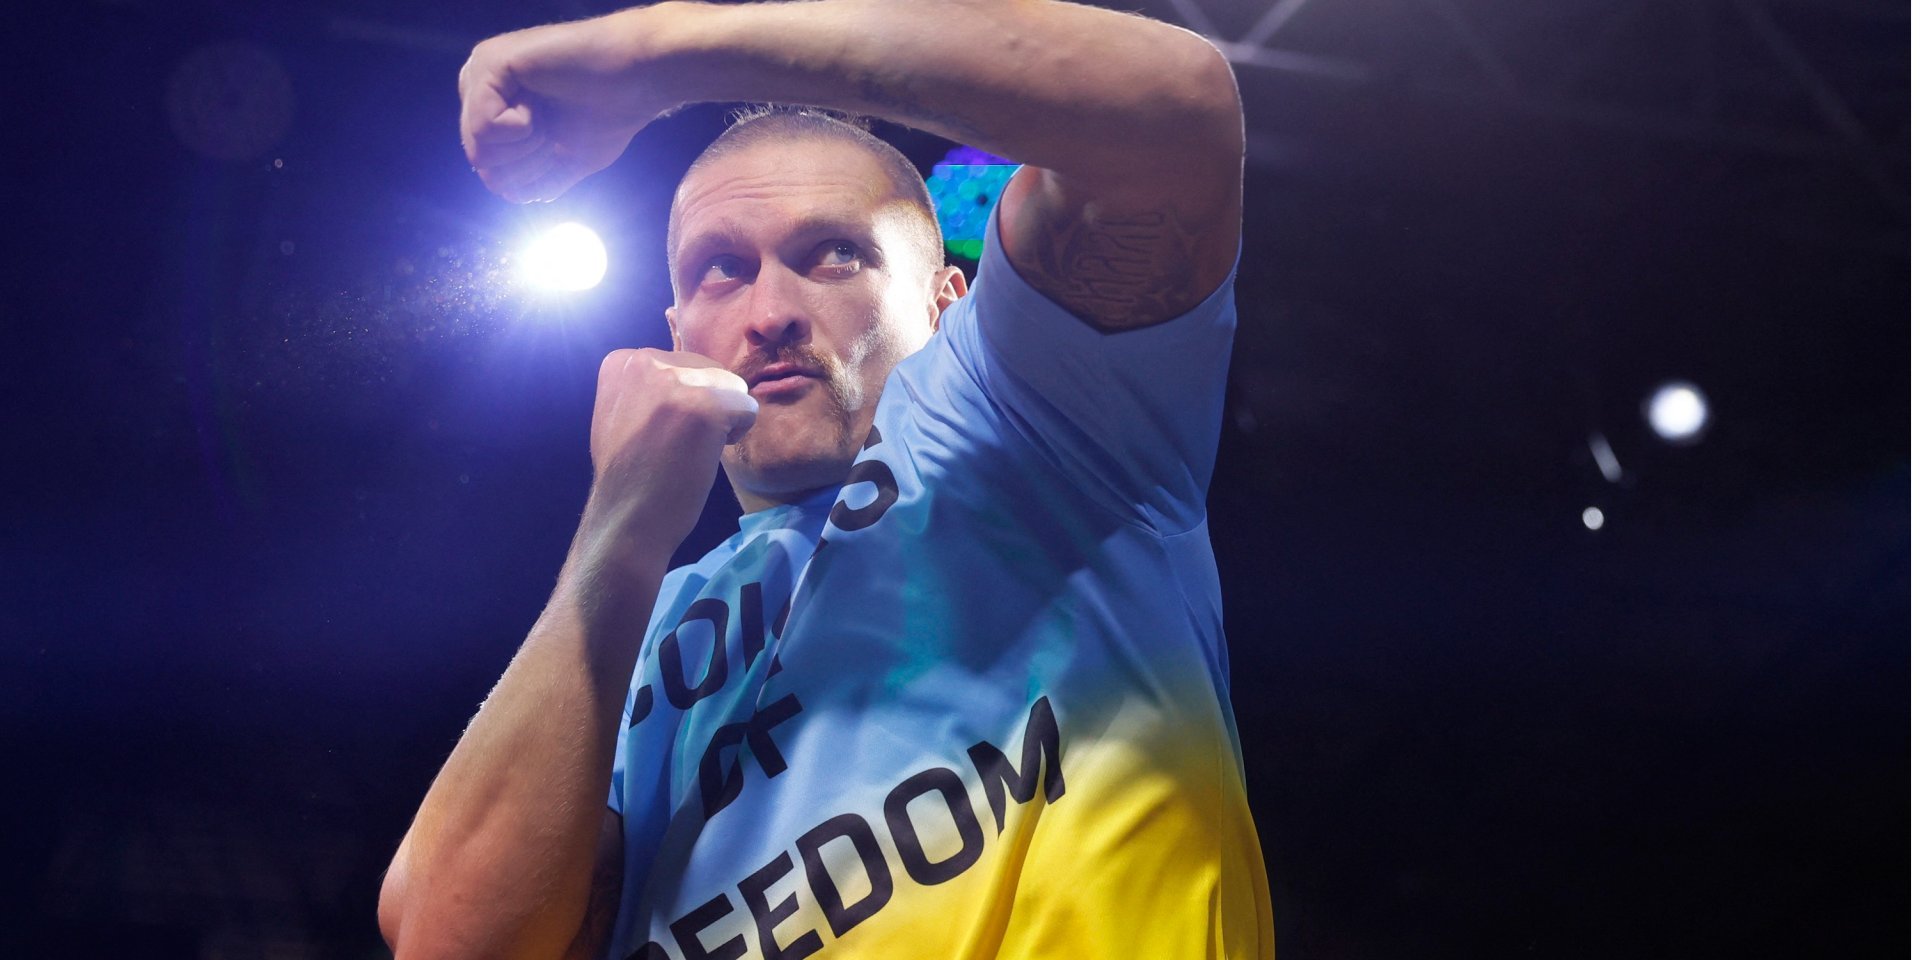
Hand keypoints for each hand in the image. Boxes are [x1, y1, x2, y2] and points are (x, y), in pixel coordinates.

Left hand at [458, 10, 673, 202]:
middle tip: (553, 133)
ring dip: (526, 147)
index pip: (490, 171)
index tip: (556, 146)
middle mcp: (479, 89)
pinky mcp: (489, 63)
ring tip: (546, 116)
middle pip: (481, 164)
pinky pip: (485, 127)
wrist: (637, 79)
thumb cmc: (608, 114)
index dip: (529, 177)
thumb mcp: (565, 160)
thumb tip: (509, 194)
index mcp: (495, 110)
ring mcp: (481, 72)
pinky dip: (521, 128)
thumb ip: (533, 179)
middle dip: (528, 166)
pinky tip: (539, 101)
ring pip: (479, 150)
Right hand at [576, 348, 757, 570]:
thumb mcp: (623, 411)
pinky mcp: (707, 405)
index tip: (657, 431)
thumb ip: (650, 387)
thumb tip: (692, 373)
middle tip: (676, 443)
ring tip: (690, 448)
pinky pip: (747, 407)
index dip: (681, 401)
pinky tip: (707, 453)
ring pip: (730, 387)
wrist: (627, 516)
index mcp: (624, 360)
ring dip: (722, 419)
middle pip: (709, 370)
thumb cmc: (631, 473)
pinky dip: (738, 433)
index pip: (682, 364)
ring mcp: (676, 381)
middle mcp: (646, 360)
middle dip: (705, 405)